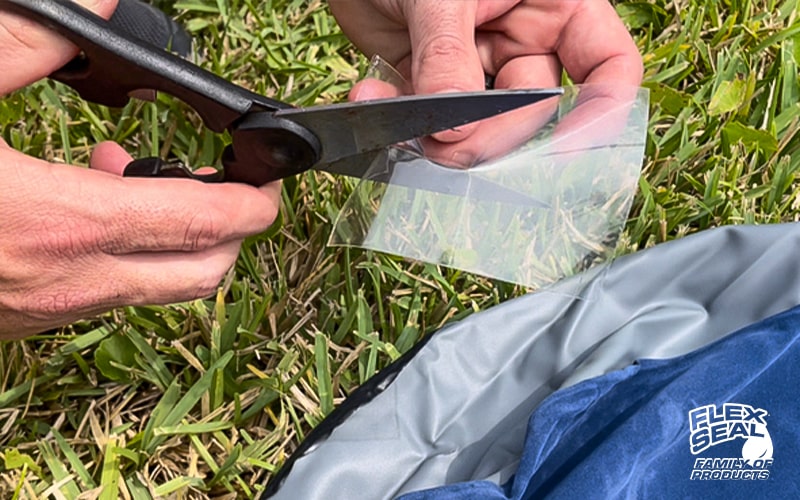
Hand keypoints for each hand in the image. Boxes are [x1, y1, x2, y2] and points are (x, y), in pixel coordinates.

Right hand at [0, 0, 280, 338]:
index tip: (270, 183)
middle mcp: (66, 282)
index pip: (202, 225)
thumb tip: (97, 7)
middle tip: (220, 182)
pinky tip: (82, 204)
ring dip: (174, 240)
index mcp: (60, 223)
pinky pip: (106, 295)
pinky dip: (124, 254)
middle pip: (201, 275)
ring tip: (132, 173)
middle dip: (231, 232)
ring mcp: (45, 311)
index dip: (252, 204)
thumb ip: (28, 45)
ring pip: (157, 291)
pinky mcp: (20, 323)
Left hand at [330, 0, 643, 164]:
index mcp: (555, 5)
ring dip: (439, 135)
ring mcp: (480, 63)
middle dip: (491, 136)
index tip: (566, 154)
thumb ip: (449, 55)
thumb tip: (456, 129)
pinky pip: (428, 116)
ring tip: (402, 123)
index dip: (599, 113)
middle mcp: (526, 38)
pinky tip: (371, 95)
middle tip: (447, 145)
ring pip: (479, 125)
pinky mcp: (435, 81)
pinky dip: (400, 117)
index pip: (608, 66)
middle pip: (533, 112)